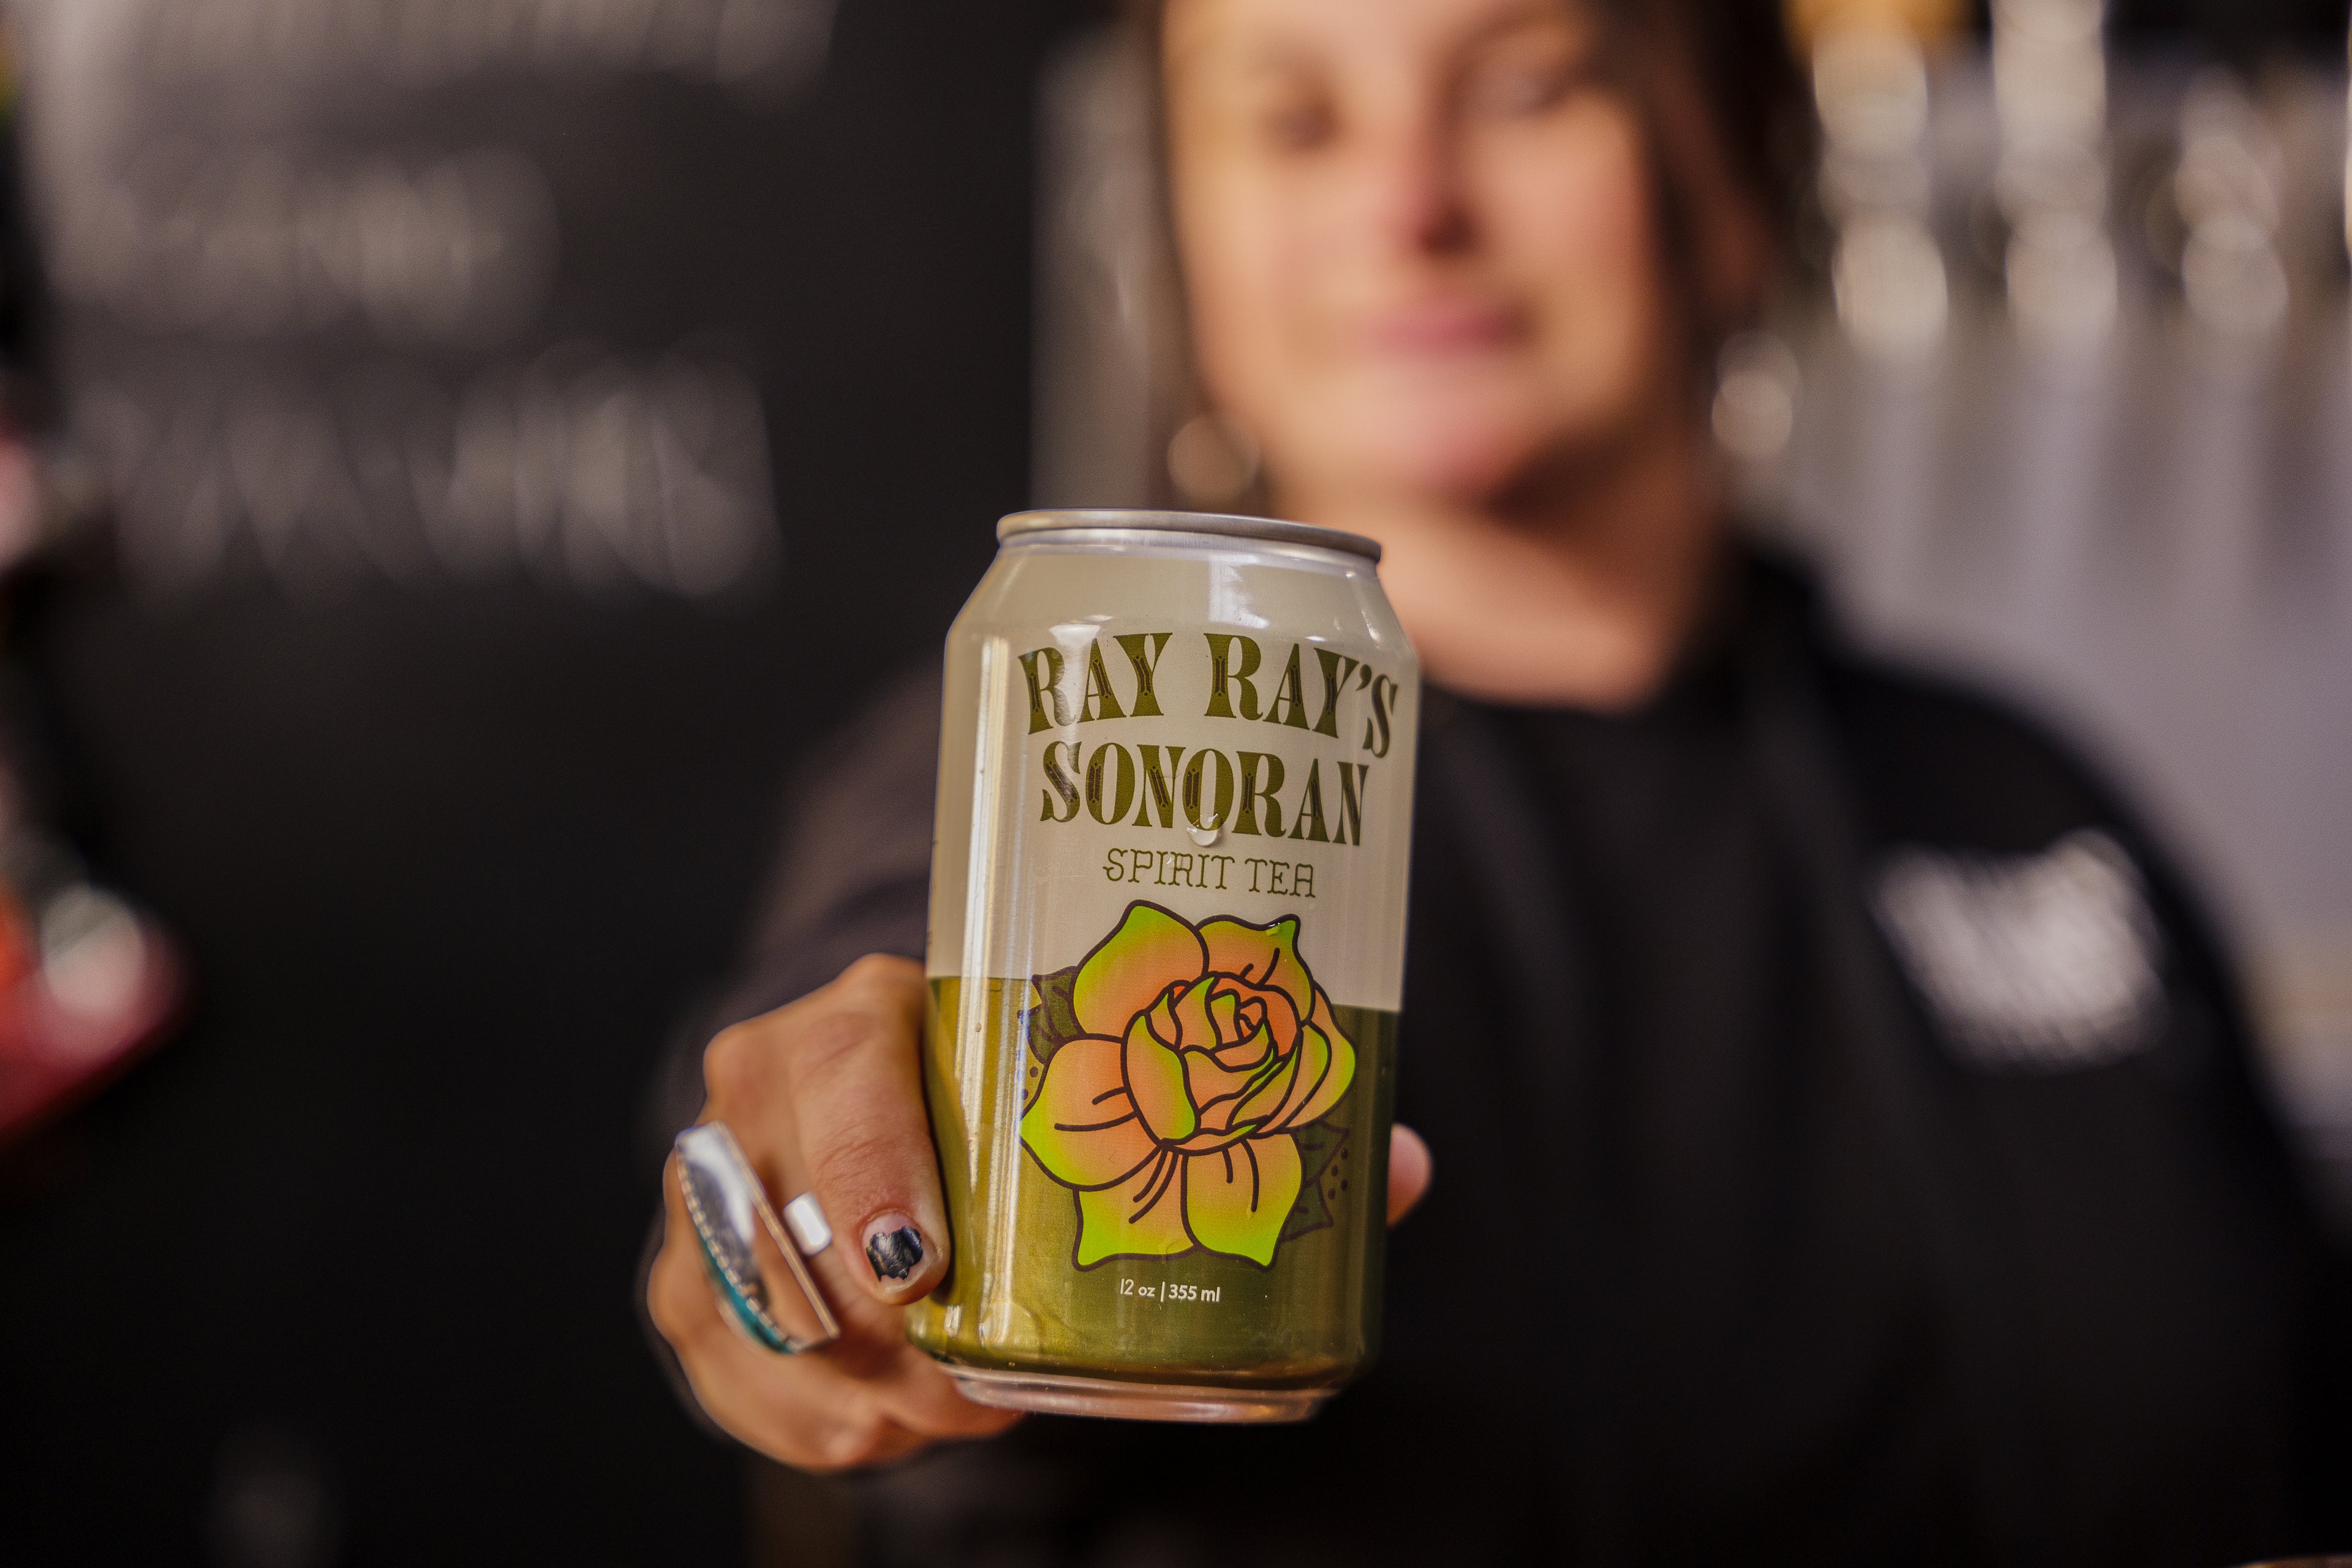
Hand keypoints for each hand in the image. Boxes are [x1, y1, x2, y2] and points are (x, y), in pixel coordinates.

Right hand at [647, 953, 1434, 1472]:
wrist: (879, 1108)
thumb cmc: (1011, 1092)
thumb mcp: (1091, 1080)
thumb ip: (1241, 1124)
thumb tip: (1399, 1169)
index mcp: (863, 1010)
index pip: (840, 1067)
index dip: (875, 1168)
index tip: (931, 1269)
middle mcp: (762, 1089)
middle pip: (785, 1218)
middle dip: (887, 1333)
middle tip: (977, 1386)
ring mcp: (707, 1191)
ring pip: (748, 1316)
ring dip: (857, 1391)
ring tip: (951, 1411)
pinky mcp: (688, 1281)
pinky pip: (727, 1380)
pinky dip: (814, 1424)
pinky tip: (892, 1425)